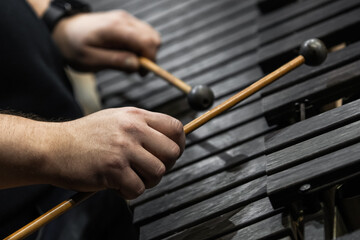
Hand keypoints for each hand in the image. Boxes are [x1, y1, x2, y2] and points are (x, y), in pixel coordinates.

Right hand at [45, 108, 184, 198]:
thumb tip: (169, 140)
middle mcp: (133, 129)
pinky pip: (138, 188)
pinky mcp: (113, 169)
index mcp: (136, 116)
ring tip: (130, 177)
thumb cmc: (84, 136)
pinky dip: (130, 192)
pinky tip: (117, 185)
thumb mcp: (117, 119)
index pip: (175, 128)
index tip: (171, 154)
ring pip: (158, 172)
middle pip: (173, 152)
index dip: (179, 144)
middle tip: (148, 169)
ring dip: (147, 181)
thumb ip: (142, 127)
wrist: (53, 146)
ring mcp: (124, 148)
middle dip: (165, 166)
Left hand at [53, 10, 160, 72]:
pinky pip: (143, 35)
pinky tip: (125, 53)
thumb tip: (137, 65)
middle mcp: (124, 20)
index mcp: (115, 28)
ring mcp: (126, 19)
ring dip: (145, 52)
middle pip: (154, 38)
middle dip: (150, 56)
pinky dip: (140, 47)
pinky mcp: (125, 22)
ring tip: (128, 61)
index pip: (147, 42)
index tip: (141, 74)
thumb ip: (115, 61)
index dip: (151, 60)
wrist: (62, 30)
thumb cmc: (73, 46)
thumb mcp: (90, 60)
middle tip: (134, 69)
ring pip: (151, 36)